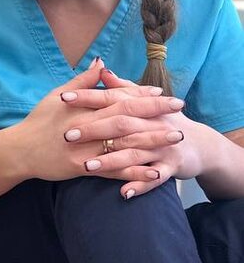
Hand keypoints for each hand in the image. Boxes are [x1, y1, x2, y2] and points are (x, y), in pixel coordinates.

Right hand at [11, 60, 183, 182]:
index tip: (161, 94)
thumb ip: (82, 82)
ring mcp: (86, 148)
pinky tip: (155, 172)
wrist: (19, 150)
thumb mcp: (57, 96)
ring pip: (124, 143)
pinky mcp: (82, 168)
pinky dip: (135, 172)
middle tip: (180, 111)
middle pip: (127, 118)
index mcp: (83, 108)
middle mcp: (87, 126)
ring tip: (177, 138)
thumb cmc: (39, 121)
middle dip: (156, 114)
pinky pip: (113, 171)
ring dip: (153, 141)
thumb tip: (101, 64)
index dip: (141, 96)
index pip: (118, 98)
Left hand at [63, 67, 205, 197]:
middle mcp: (153, 123)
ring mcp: (162, 146)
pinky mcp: (171, 166)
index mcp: (143, 106)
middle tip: (67, 135)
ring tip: (86, 166)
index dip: (88, 97)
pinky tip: (123, 193)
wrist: (199, 144)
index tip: (64, 97)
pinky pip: (154, 178)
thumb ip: (122, 88)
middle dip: (93, 130)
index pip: (112, 98)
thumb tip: (101, 68)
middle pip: (120, 124)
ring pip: (134, 152)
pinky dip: (140, 185)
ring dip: (111, 160)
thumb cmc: (163, 121)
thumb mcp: (145, 102)